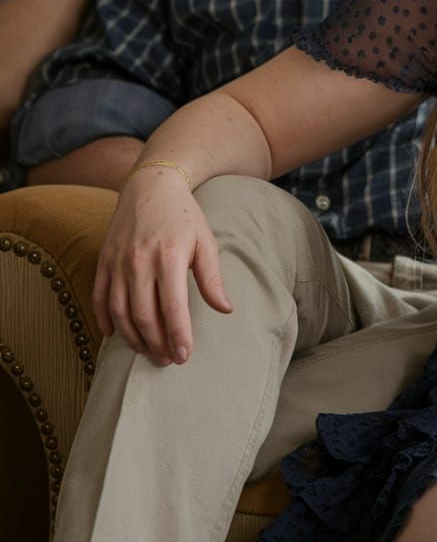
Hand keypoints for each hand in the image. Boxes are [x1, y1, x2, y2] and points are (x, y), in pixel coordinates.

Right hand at [93, 167, 232, 364]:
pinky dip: (106, 321)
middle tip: (169, 360)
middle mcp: (139, 261)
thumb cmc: (184, 216)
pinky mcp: (103, 262)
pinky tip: (117, 336)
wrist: (151, 186)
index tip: (185, 356)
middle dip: (157, 343)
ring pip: (120, 312)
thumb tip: (226, 309)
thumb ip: (212, 278)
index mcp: (169, 257)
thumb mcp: (205, 242)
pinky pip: (100, 299)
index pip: (173, 307)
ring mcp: (117, 262)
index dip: (178, 335)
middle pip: (144, 315)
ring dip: (133, 338)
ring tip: (148, 351)